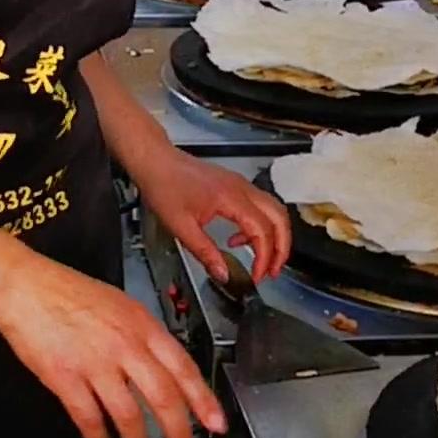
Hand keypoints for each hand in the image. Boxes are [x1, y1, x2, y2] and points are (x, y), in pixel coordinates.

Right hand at [0, 249, 224, 437]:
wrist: (25, 288)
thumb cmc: (70, 292)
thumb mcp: (121, 305)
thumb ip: (143, 336)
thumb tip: (163, 369)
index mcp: (142, 326)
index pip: (183, 368)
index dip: (203, 400)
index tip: (217, 423)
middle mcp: (125, 346)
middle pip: (163, 398)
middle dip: (179, 432)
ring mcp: (94, 364)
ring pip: (128, 415)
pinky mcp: (64, 379)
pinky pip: (88, 418)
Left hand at [143, 151, 290, 284]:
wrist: (156, 161)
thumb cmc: (165, 187)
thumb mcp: (181, 227)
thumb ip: (206, 253)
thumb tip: (223, 274)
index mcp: (232, 198)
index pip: (262, 231)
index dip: (264, 257)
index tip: (258, 276)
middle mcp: (242, 189)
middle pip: (279, 218)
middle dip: (282, 247)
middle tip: (273, 271)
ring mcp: (241, 185)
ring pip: (273, 210)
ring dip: (274, 236)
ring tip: (263, 259)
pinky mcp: (235, 185)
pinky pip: (259, 206)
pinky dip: (259, 226)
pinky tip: (239, 239)